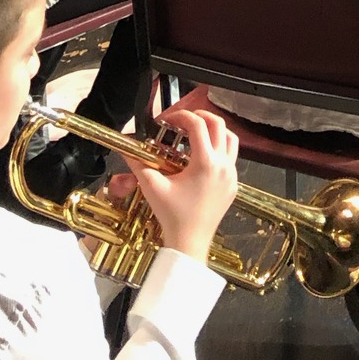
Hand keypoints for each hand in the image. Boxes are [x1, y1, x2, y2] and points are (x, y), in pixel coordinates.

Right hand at [124, 107, 238, 263]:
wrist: (189, 243)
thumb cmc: (172, 216)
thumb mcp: (153, 187)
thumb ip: (138, 164)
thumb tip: (125, 150)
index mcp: (205, 162)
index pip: (197, 126)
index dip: (182, 116)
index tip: (168, 119)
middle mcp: (223, 165)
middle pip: (219, 125)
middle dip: (201, 116)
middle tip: (184, 120)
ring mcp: (231, 175)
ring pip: (231, 139)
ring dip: (216, 130)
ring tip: (198, 132)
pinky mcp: (232, 185)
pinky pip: (232, 158)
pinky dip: (221, 149)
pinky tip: (204, 156)